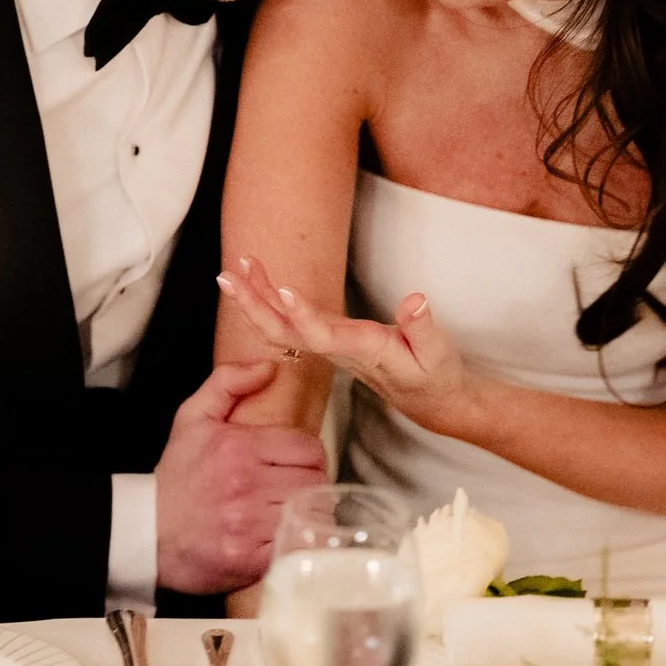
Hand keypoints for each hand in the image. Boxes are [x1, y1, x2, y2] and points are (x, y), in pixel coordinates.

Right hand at [154, 361, 329, 595]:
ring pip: (309, 512)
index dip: (308, 456)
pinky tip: (278, 535)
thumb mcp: (191, 419)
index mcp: (238, 447)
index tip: (296, 464)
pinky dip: (293, 541)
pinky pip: (294, 544)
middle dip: (310, 484)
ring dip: (304, 512)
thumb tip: (268, 367)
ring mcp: (248, 524)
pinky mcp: (249, 558)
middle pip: (315, 481)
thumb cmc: (175, 477)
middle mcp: (246, 484)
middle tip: (294, 489)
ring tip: (287, 511)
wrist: (145, 533)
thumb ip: (227, 383)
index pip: (309, 448)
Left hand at [218, 255, 471, 435]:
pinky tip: (256, 275)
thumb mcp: (438, 354)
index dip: (304, 315)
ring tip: (236, 265)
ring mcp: (328, 346)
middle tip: (228, 277)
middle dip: (254, 306)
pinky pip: (288, 321)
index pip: (325, 337)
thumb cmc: (433, 375)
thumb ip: (422, 328)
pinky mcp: (328, 339)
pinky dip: (268, 297)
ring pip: (280, 327)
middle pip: (285, 333)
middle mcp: (337, 350)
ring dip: (254, 297)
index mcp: (363, 351)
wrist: (427, 400)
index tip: (284, 290)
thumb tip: (415, 300)